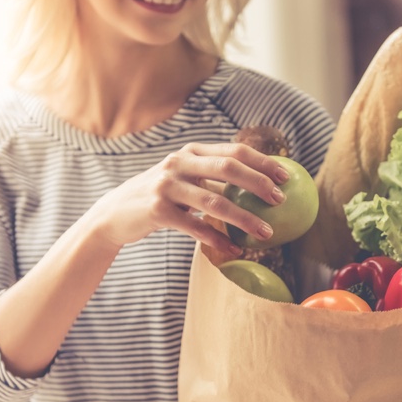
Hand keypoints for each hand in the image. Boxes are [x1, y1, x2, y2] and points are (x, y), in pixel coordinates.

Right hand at [89, 142, 288, 252]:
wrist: (115, 213)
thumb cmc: (160, 196)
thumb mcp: (183, 177)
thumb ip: (211, 175)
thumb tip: (257, 183)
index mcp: (191, 151)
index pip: (234, 151)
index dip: (263, 162)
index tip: (286, 178)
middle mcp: (178, 163)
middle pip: (228, 169)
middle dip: (259, 184)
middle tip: (280, 201)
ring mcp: (166, 186)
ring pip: (215, 201)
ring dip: (245, 219)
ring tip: (266, 234)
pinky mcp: (157, 211)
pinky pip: (195, 227)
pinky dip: (218, 239)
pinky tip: (234, 250)